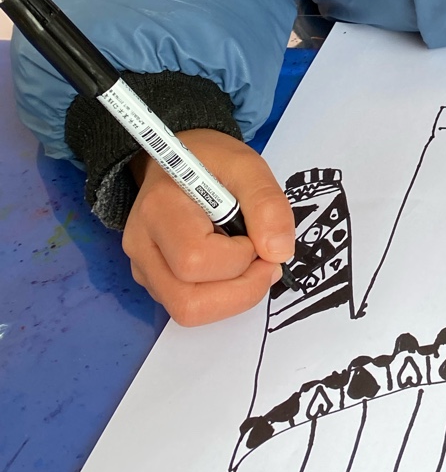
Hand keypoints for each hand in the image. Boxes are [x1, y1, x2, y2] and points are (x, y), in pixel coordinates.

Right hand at [123, 129, 294, 326]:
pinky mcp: (153, 281)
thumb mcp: (247, 165)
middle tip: (265, 262)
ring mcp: (143, 268)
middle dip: (240, 290)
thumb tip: (279, 252)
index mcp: (158, 208)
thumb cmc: (210, 161)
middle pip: (187, 300)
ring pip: (187, 311)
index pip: (194, 259)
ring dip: (233, 297)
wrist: (178, 161)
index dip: (239, 258)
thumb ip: (267, 203)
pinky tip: (232, 267)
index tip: (258, 235)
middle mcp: (141, 245)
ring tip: (250, 263)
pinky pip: (188, 307)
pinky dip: (221, 297)